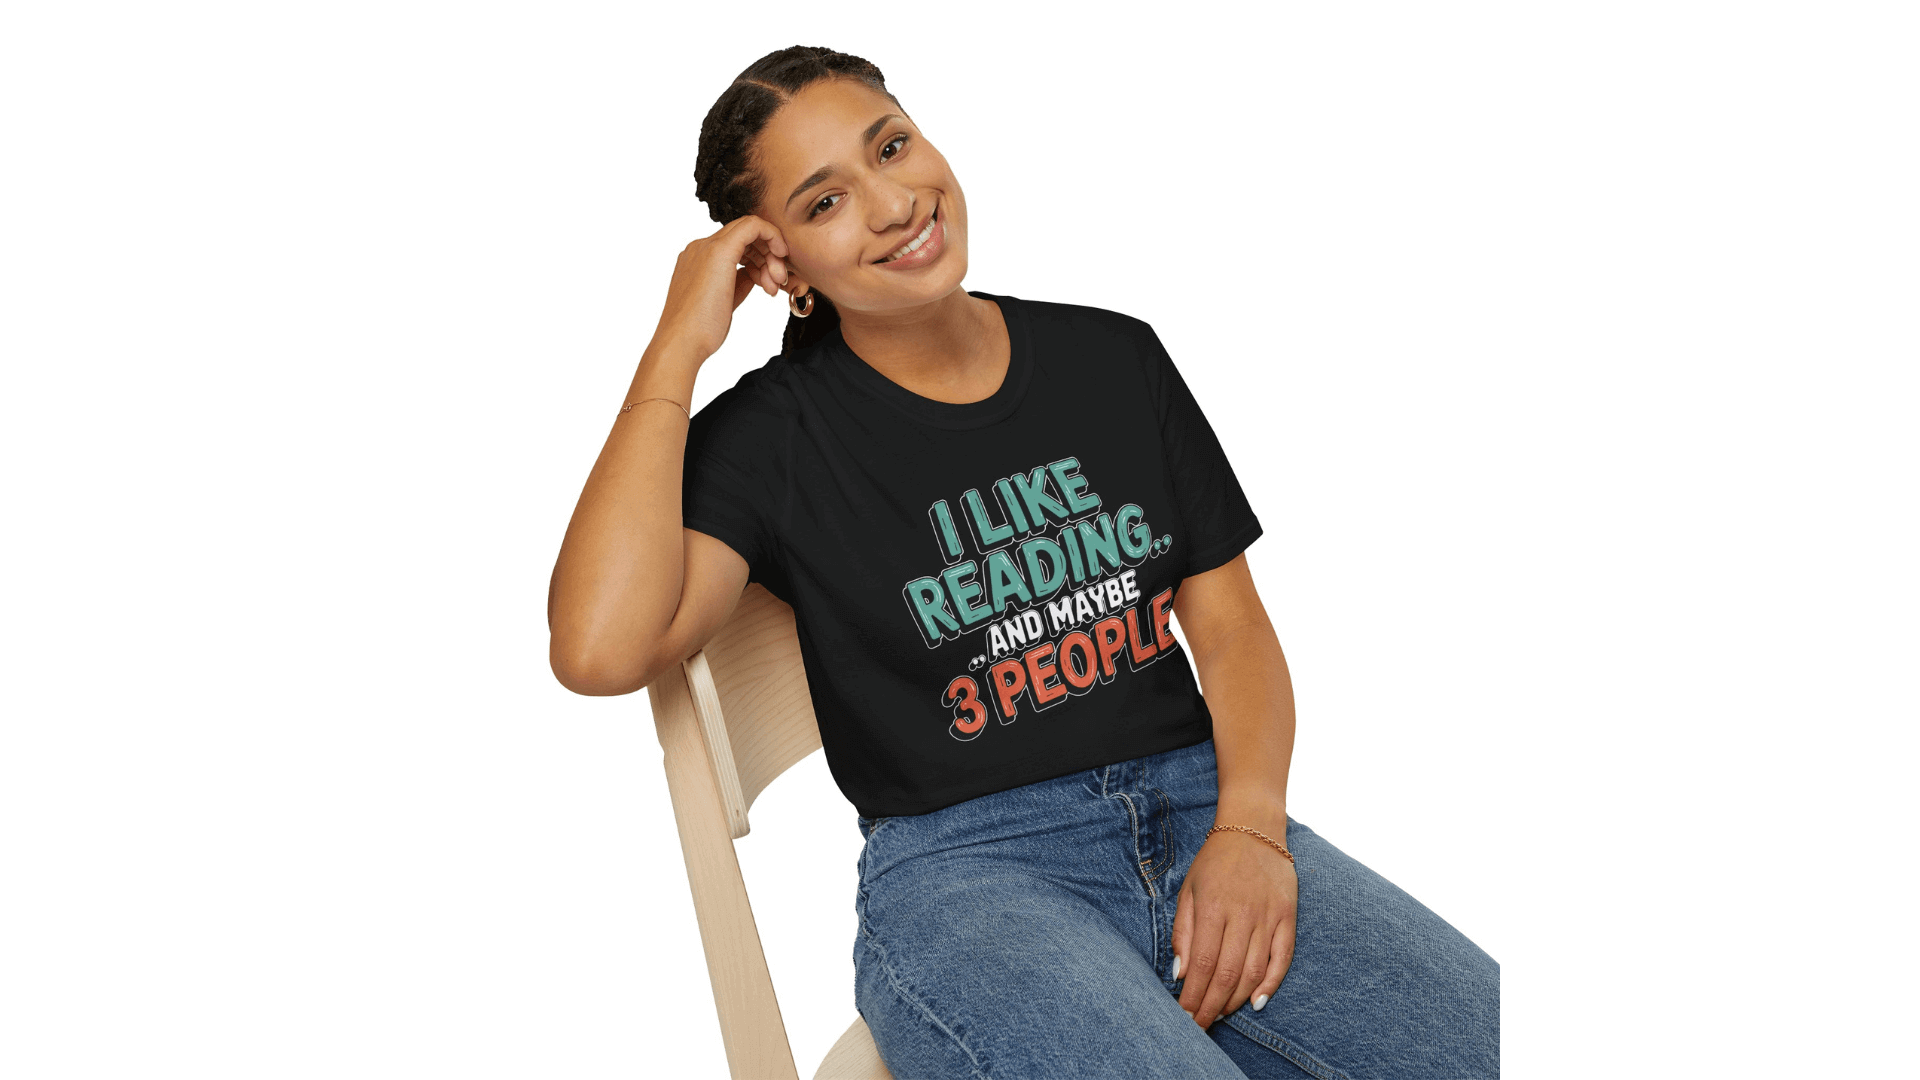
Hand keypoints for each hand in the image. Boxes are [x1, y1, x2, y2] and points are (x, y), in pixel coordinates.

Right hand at [652, 214, 794, 361]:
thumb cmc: (699, 330)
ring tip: (774, 286)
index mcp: (698, 259)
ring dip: (771, 255)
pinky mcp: (719, 251)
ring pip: (750, 230)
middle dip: (768, 255)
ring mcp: (707, 247)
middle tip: (777, 282)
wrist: (682, 342)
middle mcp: (700, 248)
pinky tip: (780, 257)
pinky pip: (753, 226)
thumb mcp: (724, 301)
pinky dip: (772, 237)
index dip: (759, 258)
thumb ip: (738, 282)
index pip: (736, 244)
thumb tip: (755, 275)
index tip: (770, 279)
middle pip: (744, 235)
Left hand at [1172, 828, 1297, 1029]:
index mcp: (1213, 907)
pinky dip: (1271, 984)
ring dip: (1236, 999)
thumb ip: (1183, 932)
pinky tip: (1256, 1002)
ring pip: (1254, 971)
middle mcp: (1243, 913)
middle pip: (1227, 974)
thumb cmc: (1215, 862)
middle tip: (1201, 1025)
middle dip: (1212, 1006)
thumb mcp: (1189, 890)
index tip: (1185, 1016)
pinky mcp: (1288, 916)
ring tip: (1221, 1014)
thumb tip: (1181, 973)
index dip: (1194, 996)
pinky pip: (1282, 958)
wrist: (1254, 829)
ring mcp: (1268, 915)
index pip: (1202, 964)